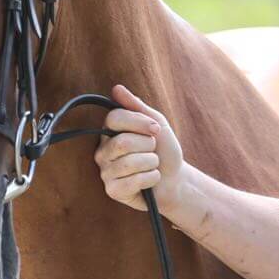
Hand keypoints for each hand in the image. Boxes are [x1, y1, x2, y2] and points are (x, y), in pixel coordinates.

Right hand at [94, 84, 183, 212]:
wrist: (175, 180)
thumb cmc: (164, 150)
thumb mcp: (155, 124)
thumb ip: (137, 107)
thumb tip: (116, 88)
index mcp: (110, 132)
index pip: (114, 118)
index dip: (139, 122)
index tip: (156, 129)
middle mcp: (102, 151)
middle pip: (123, 142)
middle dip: (148, 146)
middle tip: (154, 150)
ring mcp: (105, 172)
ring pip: (130, 162)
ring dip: (152, 163)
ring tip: (152, 165)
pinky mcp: (113, 190)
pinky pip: (134, 181)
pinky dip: (151, 178)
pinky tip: (150, 180)